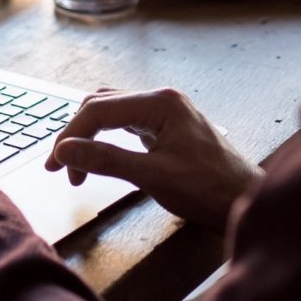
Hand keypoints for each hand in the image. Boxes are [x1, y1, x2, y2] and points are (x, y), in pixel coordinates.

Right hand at [45, 88, 261, 230]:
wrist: (246, 201)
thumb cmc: (209, 190)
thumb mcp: (153, 177)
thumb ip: (106, 160)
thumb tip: (65, 151)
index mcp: (160, 102)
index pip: (99, 109)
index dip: (70, 136)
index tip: (54, 166)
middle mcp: (162, 99)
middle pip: (102, 105)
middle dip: (77, 135)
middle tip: (61, 169)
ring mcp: (165, 111)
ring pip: (112, 112)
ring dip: (90, 136)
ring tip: (76, 167)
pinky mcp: (167, 126)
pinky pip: (126, 123)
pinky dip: (107, 138)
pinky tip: (100, 157)